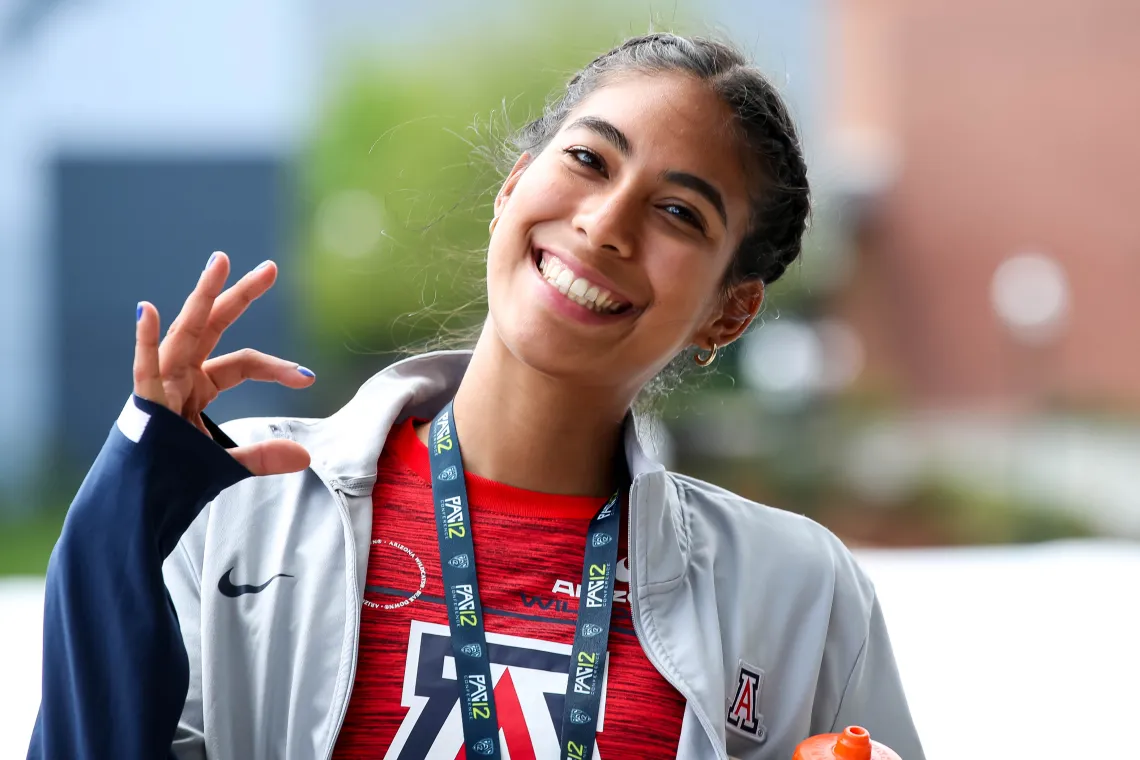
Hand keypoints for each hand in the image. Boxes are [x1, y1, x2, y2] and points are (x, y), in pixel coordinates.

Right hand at [133, 252, 313, 475]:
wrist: (140, 502)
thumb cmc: (176, 477)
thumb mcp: (229, 465)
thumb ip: (263, 457)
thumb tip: (305, 457)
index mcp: (198, 385)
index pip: (244, 363)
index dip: (277, 368)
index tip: (308, 377)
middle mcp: (179, 375)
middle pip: (214, 326)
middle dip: (240, 295)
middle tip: (270, 267)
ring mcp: (160, 384)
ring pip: (185, 332)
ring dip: (202, 297)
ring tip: (220, 263)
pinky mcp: (144, 403)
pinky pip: (144, 369)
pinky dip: (145, 340)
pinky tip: (148, 310)